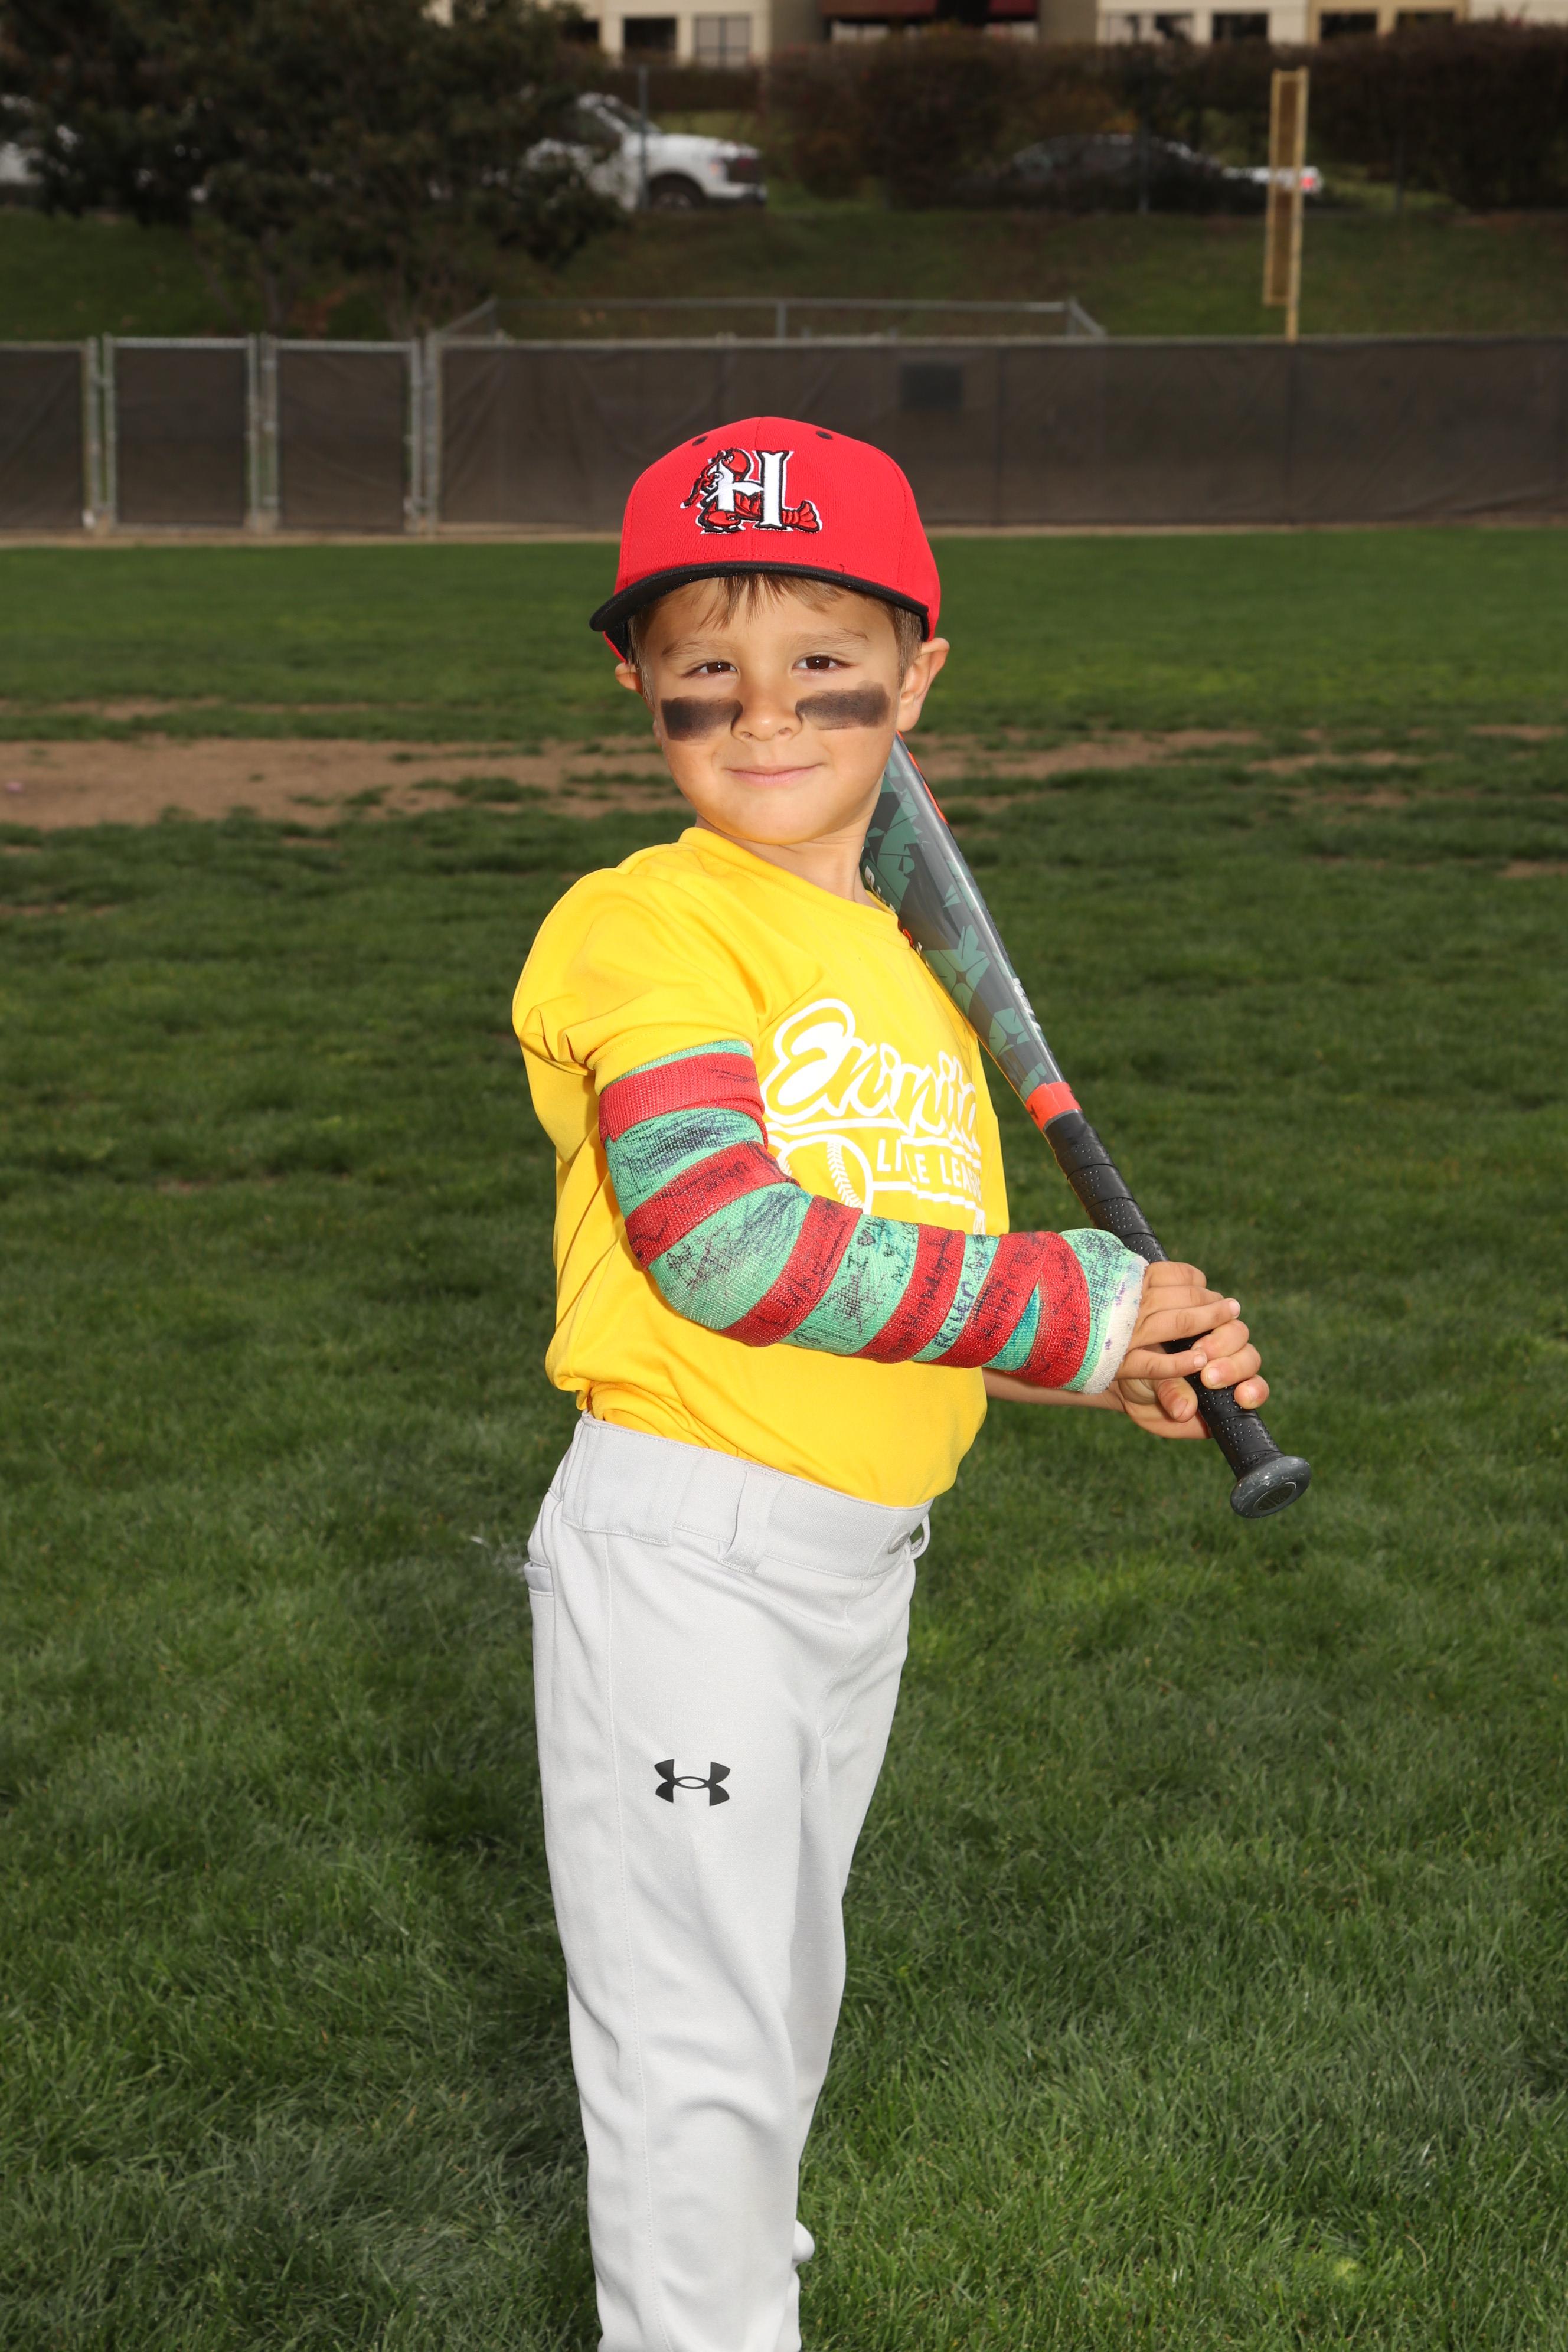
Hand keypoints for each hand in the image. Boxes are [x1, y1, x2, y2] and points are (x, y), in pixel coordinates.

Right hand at [1110, 1260, 1268, 1441]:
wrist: (1120, 1357)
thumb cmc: (1141, 1388)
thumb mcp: (1152, 1397)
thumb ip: (1170, 1398)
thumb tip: (1183, 1412)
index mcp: (1224, 1389)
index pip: (1254, 1388)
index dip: (1253, 1390)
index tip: (1239, 1396)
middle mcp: (1226, 1359)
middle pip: (1249, 1357)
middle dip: (1233, 1366)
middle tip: (1208, 1375)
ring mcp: (1215, 1333)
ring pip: (1237, 1331)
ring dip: (1222, 1338)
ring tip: (1197, 1347)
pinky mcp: (1202, 1309)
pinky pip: (1215, 1305)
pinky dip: (1208, 1307)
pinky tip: (1190, 1315)